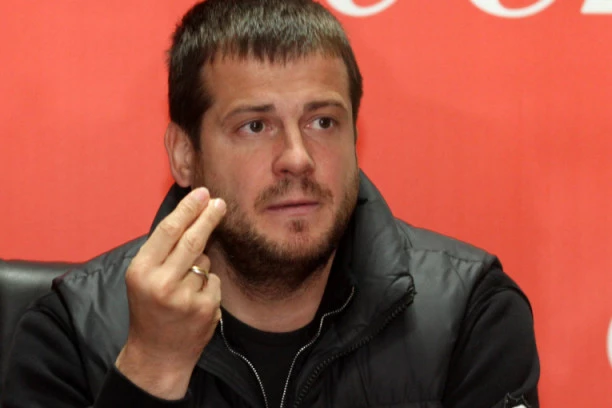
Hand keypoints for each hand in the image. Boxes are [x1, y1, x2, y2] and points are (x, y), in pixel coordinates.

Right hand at [115, 187, 225, 399]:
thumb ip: (161, 251)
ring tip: (184, 286)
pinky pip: (213, 281)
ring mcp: (185, 297)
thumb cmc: (149, 308)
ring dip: (200, 265)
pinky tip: (194, 301)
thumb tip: (189, 215)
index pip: (168, 231)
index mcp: (141, 271)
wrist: (157, 354)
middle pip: (192, 240)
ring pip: (204, 261)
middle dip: (208, 217)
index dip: (188, 209)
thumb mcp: (142, 278)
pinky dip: (207, 285)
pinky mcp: (205, 308)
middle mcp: (162, 283)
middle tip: (220, 203)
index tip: (202, 194)